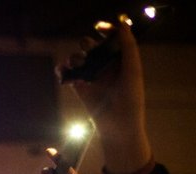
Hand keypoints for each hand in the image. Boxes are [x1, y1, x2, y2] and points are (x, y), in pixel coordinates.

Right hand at [58, 18, 150, 173]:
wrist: (119, 127)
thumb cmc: (131, 100)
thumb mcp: (133, 71)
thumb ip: (129, 47)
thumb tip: (123, 23)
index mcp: (121, 60)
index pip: (112, 38)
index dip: (106, 29)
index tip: (99, 27)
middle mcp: (106, 66)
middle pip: (92, 46)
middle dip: (87, 45)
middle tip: (88, 53)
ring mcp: (92, 77)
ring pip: (79, 59)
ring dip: (75, 57)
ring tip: (76, 63)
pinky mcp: (80, 88)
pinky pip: (69, 74)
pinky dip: (63, 70)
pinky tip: (63, 71)